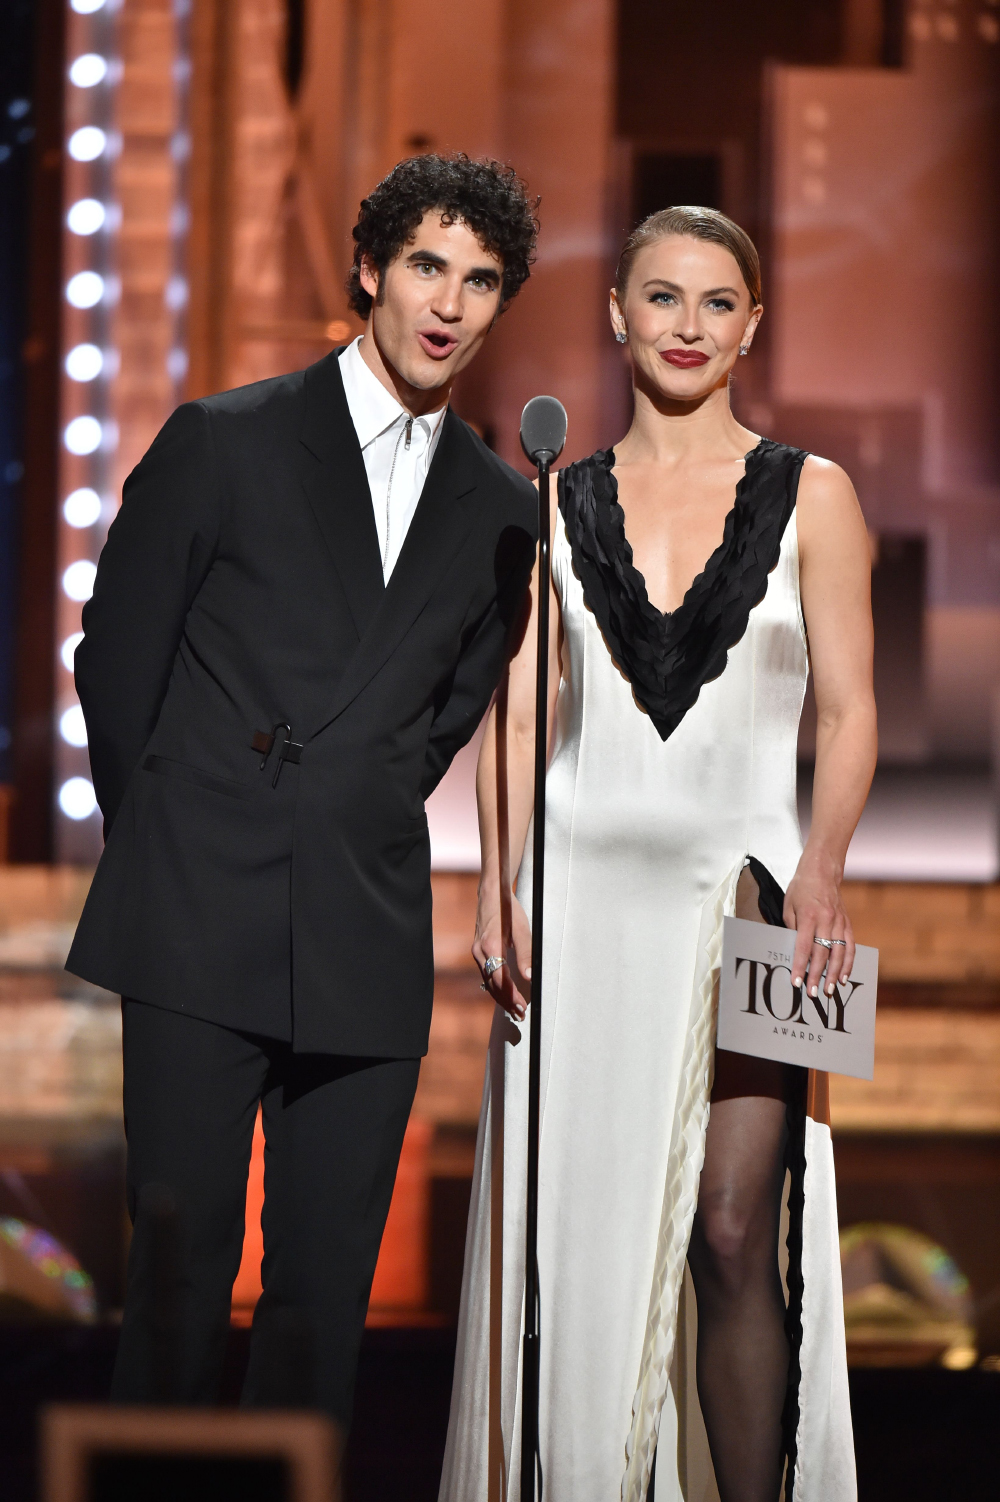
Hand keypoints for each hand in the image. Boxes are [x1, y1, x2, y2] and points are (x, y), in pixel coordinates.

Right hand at [472, 887, 531, 1021]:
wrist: (491, 894)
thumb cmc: (508, 909)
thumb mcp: (522, 929)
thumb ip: (526, 954)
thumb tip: (530, 977)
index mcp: (490, 946)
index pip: (501, 981)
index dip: (512, 997)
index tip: (524, 1008)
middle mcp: (480, 952)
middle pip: (493, 985)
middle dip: (507, 1002)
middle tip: (521, 1015)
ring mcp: (476, 952)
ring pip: (488, 982)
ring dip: (501, 997)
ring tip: (514, 1010)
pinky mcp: (478, 951)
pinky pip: (485, 975)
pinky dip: (495, 987)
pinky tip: (503, 994)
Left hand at [784, 850, 854, 1002]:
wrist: (822, 871)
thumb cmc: (800, 889)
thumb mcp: (789, 906)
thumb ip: (792, 928)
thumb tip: (793, 951)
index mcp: (809, 916)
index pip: (803, 947)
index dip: (800, 966)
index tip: (797, 982)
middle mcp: (826, 920)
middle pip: (822, 953)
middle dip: (817, 975)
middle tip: (813, 993)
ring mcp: (839, 922)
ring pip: (839, 952)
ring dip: (835, 973)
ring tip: (830, 990)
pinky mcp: (847, 923)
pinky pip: (850, 946)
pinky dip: (849, 962)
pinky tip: (845, 976)